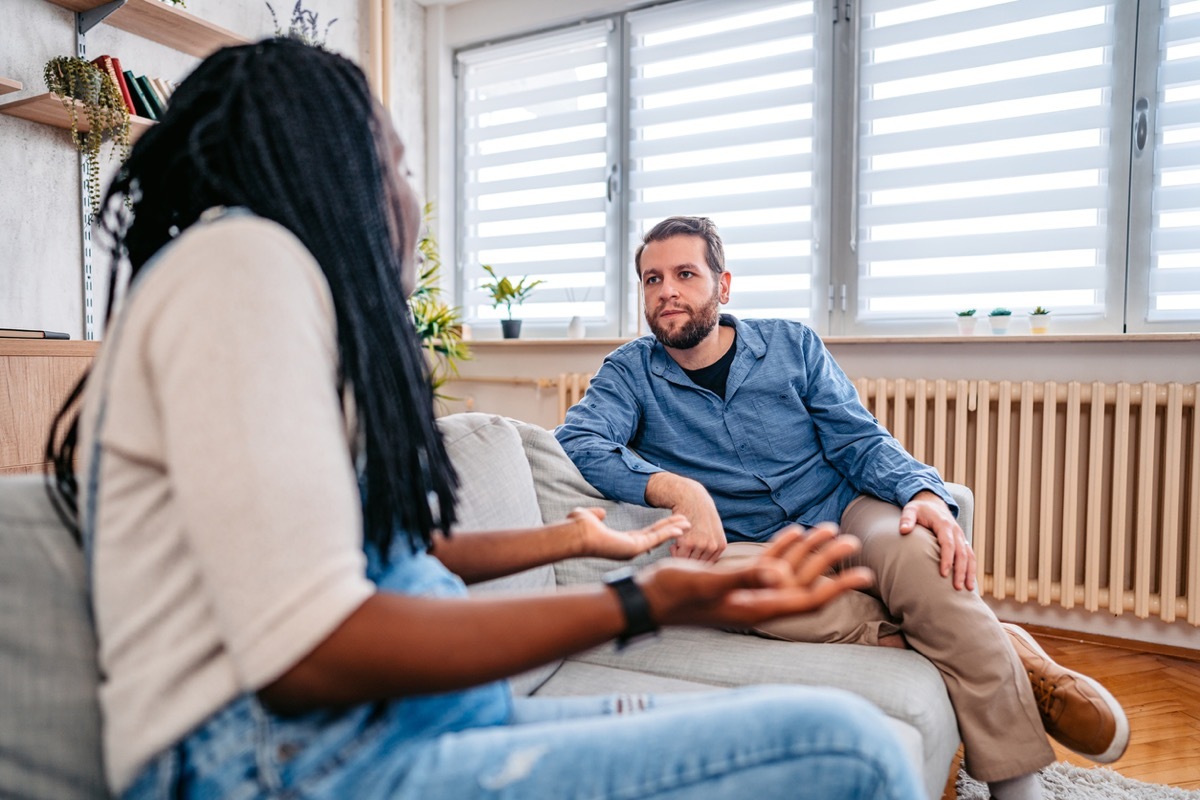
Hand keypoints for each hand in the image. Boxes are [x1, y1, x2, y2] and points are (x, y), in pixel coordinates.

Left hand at [569, 507, 687, 559]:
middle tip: (686, 521)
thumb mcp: (589, 517)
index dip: (660, 528)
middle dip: (671, 528)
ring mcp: (632, 550)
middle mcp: (629, 548)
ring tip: (687, 523)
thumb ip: (597, 515)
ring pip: (658, 538)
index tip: (672, 522)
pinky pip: (655, 539)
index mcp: (621, 542)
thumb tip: (601, 513)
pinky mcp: (633, 548)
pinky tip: (680, 528)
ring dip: (673, 530)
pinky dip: (668, 533)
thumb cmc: (577, 529)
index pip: (646, 535)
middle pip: (656, 536)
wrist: (575, 535)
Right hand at [639, 524, 873, 628]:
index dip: (838, 586)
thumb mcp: (708, 583)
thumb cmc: (674, 594)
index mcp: (757, 607)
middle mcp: (759, 601)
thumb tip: (776, 575)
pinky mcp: (737, 578)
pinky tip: (796, 532)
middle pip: (805, 581)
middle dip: (829, 561)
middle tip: (853, 540)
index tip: (863, 574)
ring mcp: (748, 590)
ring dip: (810, 551)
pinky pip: (769, 563)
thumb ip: (742, 578)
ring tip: (831, 530)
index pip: (808, 599)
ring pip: (790, 570)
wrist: (648, 598)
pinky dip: (784, 547)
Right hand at [645, 473, 725, 561]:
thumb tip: (701, 567)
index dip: (697, 561)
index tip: (690, 553)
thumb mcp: (714, 530)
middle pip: (697, 564)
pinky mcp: (688, 543)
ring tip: (678, 545)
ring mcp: (701, 545)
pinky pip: (678, 556)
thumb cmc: (700, 514)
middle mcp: (712, 546)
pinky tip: (674, 543)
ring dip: (680, 555)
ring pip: (687, 561)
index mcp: (721, 545)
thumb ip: (712, 547)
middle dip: (688, 558)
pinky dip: (674, 551)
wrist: (691, 498)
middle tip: (681, 548)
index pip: (708, 564)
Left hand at [900, 491, 975, 590]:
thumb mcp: (911, 509)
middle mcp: (956, 531)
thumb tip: (903, 530)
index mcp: (944, 524)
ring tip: (968, 589)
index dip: (947, 559)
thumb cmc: (920, 509)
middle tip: (956, 587)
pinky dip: (972, 568)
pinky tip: (970, 582)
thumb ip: (907, 519)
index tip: (944, 573)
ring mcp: (960, 536)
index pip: (948, 543)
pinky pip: (970, 555)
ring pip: (969, 555)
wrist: (933, 502)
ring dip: (969, 572)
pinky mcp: (962, 541)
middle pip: (961, 553)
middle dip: (960, 570)